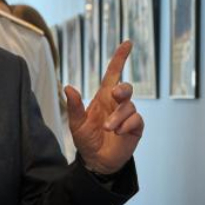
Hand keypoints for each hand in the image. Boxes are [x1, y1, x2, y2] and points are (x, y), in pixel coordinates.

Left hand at [66, 40, 144, 174]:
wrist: (97, 161)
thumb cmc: (86, 140)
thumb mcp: (77, 124)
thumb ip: (74, 106)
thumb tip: (68, 87)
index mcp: (103, 98)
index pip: (113, 74)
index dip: (120, 58)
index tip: (127, 43)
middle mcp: (117, 104)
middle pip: (126, 88)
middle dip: (123, 88)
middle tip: (115, 94)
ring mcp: (127, 116)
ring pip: (129, 106)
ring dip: (118, 117)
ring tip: (109, 129)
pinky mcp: (135, 128)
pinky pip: (136, 120)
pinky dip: (127, 125)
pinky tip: (119, 133)